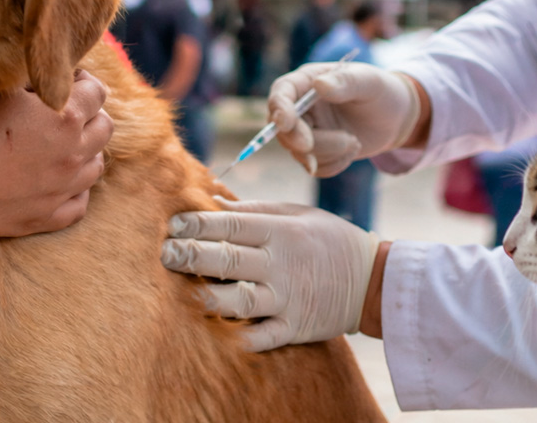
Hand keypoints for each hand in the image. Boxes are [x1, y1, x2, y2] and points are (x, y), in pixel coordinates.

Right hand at [0, 70, 112, 236]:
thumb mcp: (0, 87)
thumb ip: (36, 83)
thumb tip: (51, 75)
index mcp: (65, 117)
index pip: (97, 92)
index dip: (80, 82)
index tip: (62, 81)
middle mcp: (71, 156)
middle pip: (104, 128)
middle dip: (88, 114)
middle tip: (61, 109)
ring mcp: (58, 192)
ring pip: (95, 167)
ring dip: (84, 151)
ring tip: (57, 143)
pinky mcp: (40, 220)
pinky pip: (77, 205)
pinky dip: (74, 190)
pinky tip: (55, 178)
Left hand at [160, 199, 378, 351]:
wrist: (372, 280)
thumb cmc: (328, 239)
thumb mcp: (298, 214)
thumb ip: (256, 209)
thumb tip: (213, 200)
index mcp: (281, 231)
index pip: (232, 224)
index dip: (199, 223)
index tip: (173, 224)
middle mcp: (281, 264)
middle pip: (228, 259)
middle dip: (192, 256)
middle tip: (164, 253)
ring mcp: (287, 298)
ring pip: (241, 299)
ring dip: (210, 297)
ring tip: (185, 293)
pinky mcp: (294, 327)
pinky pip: (264, 335)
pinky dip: (242, 337)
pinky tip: (218, 333)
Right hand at [269, 62, 421, 176]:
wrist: (394, 117)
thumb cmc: (381, 91)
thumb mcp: (369, 82)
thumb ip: (346, 81)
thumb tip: (320, 85)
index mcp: (307, 82)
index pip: (282, 93)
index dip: (279, 108)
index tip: (286, 123)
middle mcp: (301, 107)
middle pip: (284, 129)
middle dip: (304, 141)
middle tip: (342, 141)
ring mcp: (306, 131)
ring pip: (300, 152)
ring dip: (330, 152)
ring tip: (355, 142)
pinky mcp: (316, 152)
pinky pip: (315, 167)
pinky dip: (335, 164)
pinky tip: (352, 151)